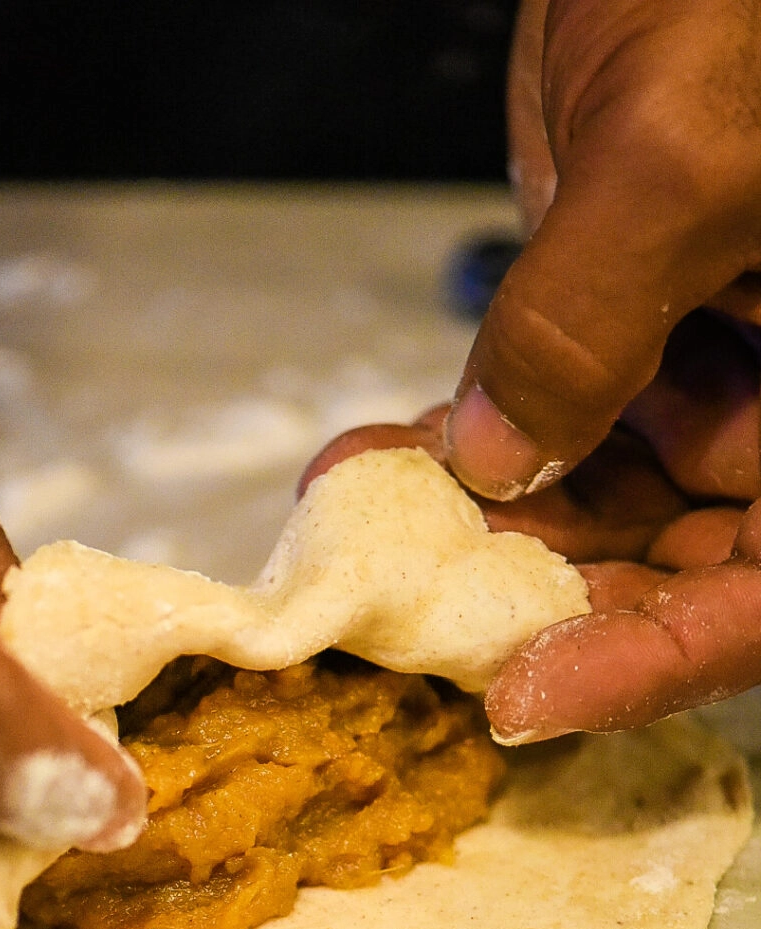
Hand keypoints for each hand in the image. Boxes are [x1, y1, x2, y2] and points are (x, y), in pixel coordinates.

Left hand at [444, 0, 760, 737]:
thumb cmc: (743, 0)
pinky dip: (464, 457)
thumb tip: (499, 462)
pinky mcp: (628, 347)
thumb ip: (586, 322)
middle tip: (411, 609)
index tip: (524, 695)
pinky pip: (547, 435)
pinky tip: (381, 460)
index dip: (654, 662)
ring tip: (368, 524)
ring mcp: (712, 386)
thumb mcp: (681, 158)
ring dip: (475, 534)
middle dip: (535, 599)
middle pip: (674, 572)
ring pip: (594, 516)